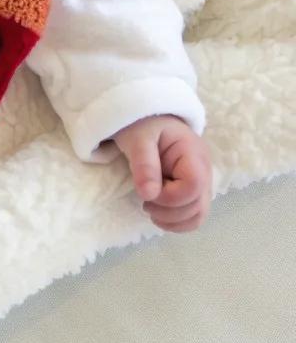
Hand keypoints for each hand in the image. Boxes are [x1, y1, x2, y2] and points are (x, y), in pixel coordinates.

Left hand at [111, 115, 213, 232]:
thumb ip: (144, 164)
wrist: (147, 119)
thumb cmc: (143, 125)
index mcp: (193, 153)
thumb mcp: (138, 139)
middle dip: (168, 211)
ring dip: (172, 220)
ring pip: (198, 215)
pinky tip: (158, 215)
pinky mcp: (194, 191)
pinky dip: (177, 223)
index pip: (193, 186)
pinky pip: (194, 216)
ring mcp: (202, 182)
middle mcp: (204, 170)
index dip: (169, 197)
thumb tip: (149, 195)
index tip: (147, 191)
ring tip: (150, 206)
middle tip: (145, 200)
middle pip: (197, 206)